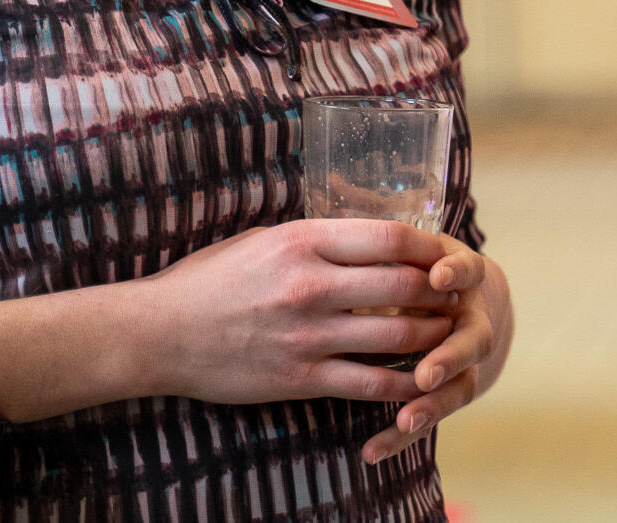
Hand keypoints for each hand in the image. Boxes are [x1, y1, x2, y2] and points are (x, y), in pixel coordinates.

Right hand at [135, 220, 462, 405]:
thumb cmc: (208, 280)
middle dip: (442, 291)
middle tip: (458, 295)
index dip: (431, 246)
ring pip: (396, 336)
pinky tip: (420, 381)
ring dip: (433, 336)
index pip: (389, 237)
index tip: (449, 252)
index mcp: (303, 241)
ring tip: (449, 334)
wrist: (157, 334)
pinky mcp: (298, 377)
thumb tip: (362, 233)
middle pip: (403, 285)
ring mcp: (306, 335)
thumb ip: (314, 238)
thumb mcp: (263, 240)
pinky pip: (368, 383)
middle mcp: (311, 285)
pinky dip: (402, 383)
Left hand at [359, 234, 505, 464]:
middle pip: (474, 339)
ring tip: (407, 418)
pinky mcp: (448, 392)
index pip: (469, 271)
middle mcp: (470, 321)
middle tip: (426, 372)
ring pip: (460, 386)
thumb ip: (386, 232)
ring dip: (434, 403)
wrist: (465, 304)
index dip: (456, 273)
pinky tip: (373, 451)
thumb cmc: (420, 266)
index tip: (438, 275)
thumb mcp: (415, 242)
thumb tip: (334, 181)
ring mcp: (464, 362)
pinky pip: (429, 417)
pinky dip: (400, 436)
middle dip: (450, 355)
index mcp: (461, 279)